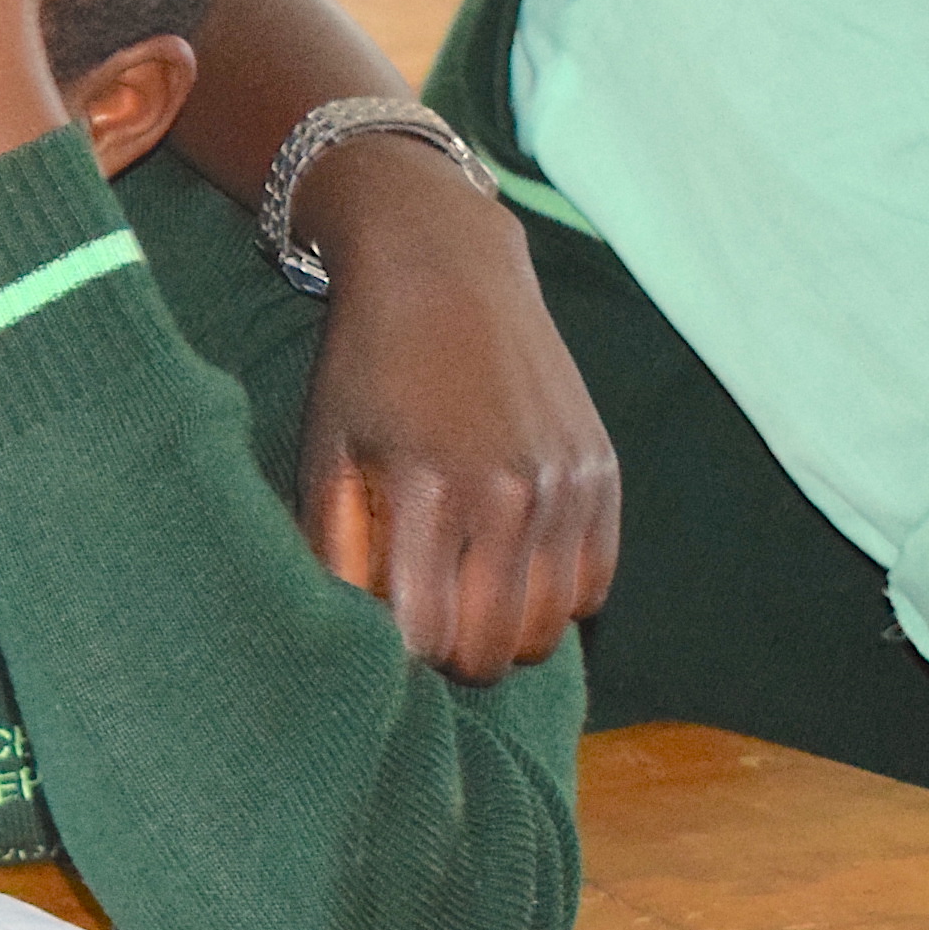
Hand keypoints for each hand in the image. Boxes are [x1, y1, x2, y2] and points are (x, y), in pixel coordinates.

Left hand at [292, 144, 619, 681]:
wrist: (445, 272)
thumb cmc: (366, 368)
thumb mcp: (325, 452)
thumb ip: (334, 551)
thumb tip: (347, 636)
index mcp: (428, 493)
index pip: (426, 639)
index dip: (399, 655)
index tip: (381, 638)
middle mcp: (510, 496)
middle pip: (494, 650)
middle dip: (453, 658)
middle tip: (425, 626)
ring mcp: (567, 486)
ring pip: (549, 629)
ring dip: (505, 632)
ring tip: (465, 599)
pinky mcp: (603, 474)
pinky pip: (593, 584)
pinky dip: (555, 596)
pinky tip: (511, 567)